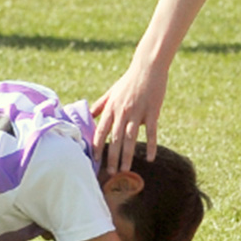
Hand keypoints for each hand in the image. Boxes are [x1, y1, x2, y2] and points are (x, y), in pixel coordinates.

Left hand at [92, 59, 167, 174]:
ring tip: (125, 170)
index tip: (94, 161)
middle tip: (110, 173)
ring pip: (130, 138)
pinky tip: (150, 158)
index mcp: (111, 108)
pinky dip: (151, 145)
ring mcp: (138, 112)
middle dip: (112, 157)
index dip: (97, 147)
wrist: (147, 68)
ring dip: (127, 155)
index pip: (101, 131)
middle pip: (115, 138)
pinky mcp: (152, 111)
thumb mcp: (111, 92)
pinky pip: (151, 132)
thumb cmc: (128, 81)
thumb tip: (87, 116)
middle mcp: (122, 112)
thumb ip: (100, 106)